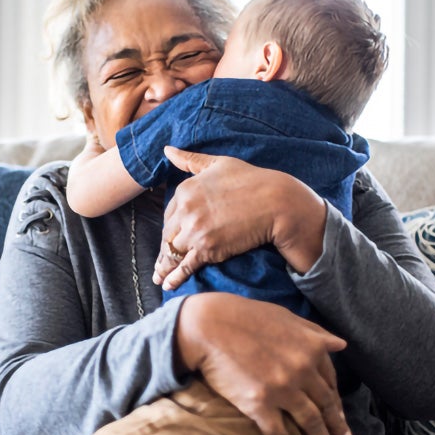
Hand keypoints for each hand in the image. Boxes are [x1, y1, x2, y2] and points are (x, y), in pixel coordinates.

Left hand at [154, 146, 326, 289]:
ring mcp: (195, 230)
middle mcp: (186, 210)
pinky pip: (184, 266)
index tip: (170, 238)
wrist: (276, 202)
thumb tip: (167, 150)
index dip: (170, 228)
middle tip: (160, 263)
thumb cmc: (251, 180)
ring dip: (164, 266)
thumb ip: (190, 160)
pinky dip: (174, 277)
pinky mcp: (208, 249)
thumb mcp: (218, 164)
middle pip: (168, 235)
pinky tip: (167, 284)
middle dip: (164, 250)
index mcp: (185, 189)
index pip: (169, 214)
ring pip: (172, 252)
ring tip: (158, 277)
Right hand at [175, 292, 352, 434]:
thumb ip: (314, 332)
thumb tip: (340, 344)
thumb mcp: (286, 317)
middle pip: (326, 405)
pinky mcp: (260, 405)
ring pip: (311, 423)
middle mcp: (303, 370)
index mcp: (311, 348)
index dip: (337, 401)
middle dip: (338, 426)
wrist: (209, 324)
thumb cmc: (245, 316)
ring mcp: (283, 389)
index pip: (330, 380)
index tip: (340, 414)